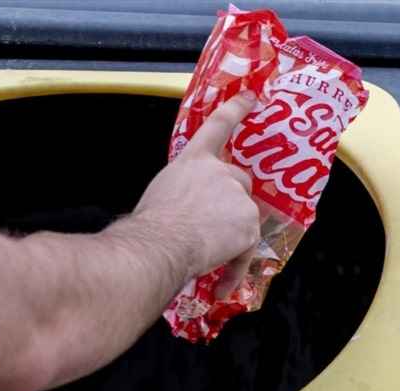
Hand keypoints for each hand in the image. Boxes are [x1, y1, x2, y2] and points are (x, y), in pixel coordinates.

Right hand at [130, 91, 260, 295]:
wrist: (159, 244)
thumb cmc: (148, 225)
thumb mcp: (161, 194)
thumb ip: (182, 193)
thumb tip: (183, 215)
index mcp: (193, 160)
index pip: (218, 125)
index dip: (236, 108)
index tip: (251, 95)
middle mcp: (220, 172)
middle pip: (239, 183)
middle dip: (230, 204)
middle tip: (208, 227)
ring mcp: (238, 197)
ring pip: (244, 218)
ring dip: (229, 237)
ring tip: (204, 256)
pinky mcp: (249, 225)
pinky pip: (246, 251)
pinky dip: (233, 269)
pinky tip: (220, 286)